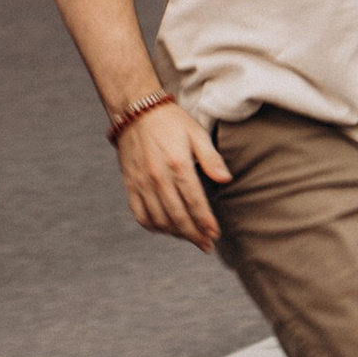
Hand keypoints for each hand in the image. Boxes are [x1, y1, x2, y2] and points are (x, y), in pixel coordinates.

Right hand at [115, 100, 231, 251]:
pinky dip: (154, 227)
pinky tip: (166, 229)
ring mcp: (142, 183)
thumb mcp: (196, 133)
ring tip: (190, 237)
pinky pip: (141, 214)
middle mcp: (158, 177)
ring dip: (176, 233)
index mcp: (177, 164)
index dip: (205, 221)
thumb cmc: (170, 122)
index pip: (194, 201)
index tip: (215, 234)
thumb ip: (211, 158)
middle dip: (194, 234)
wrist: (135, 111)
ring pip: (159, 219)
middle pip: (178, 216)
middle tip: (206, 244)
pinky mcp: (131, 185)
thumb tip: (226, 179)